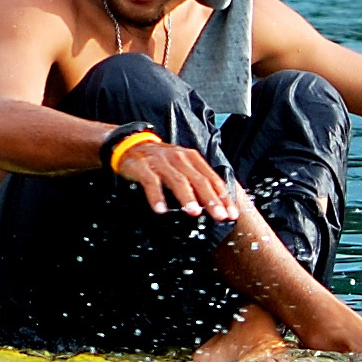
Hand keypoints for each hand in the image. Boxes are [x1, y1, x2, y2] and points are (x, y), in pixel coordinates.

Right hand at [114, 139, 237, 222]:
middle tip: (219, 215)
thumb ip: (197, 181)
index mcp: (191, 158)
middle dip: (210, 199)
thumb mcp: (181, 166)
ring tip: (193, 212)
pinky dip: (156, 196)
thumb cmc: (160, 160)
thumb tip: (216, 204)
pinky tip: (161, 209)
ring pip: (177, 180)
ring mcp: (160, 162)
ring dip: (187, 197)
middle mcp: (178, 158)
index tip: (231, 213)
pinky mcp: (142, 166)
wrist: (130, 145)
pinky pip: (151, 182)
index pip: (211, 179)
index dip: (223, 197)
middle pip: (198, 180)